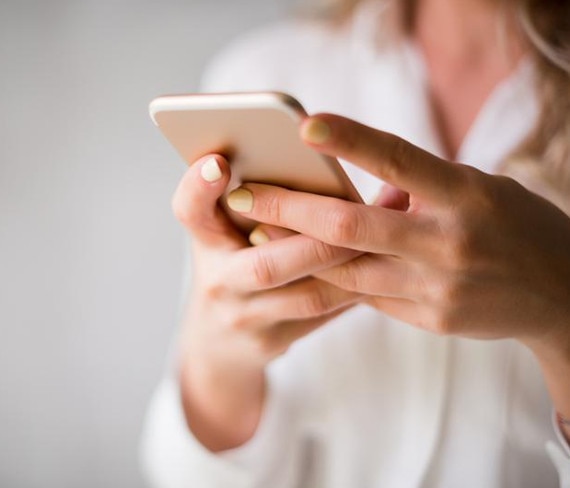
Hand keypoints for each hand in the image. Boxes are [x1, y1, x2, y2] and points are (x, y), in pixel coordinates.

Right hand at [173, 154, 361, 449]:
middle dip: (320, 241)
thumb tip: (320, 158)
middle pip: (266, 264)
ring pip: (308, 296)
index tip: (219, 162)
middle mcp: (217, 282)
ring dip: (352, 266)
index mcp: (204, 241)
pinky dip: (355, 289)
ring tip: (387, 235)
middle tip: (362, 212)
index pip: (190, 211)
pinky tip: (384, 268)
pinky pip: (323, 315)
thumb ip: (257, 201)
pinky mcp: (270, 343)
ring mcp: (243, 318)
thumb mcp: (228, 232)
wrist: (217, 342)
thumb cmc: (232, 266)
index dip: (198, 187)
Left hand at [226, 114, 569, 348]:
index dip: (351, 141)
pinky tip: (302, 263)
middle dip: (288, 208)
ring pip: (346, 270)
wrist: (561, 296)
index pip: (401, 160)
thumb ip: (421, 189)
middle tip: (241, 193)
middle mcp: (449, 243)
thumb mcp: (479, 190)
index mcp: (468, 195)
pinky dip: (333, 277)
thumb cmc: (515, 226)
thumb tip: (361, 190)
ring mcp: (438, 288)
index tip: (304, 125)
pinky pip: (366, 296)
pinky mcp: (429, 319)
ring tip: (256, 228)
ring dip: (296, 249)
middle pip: (351, 226)